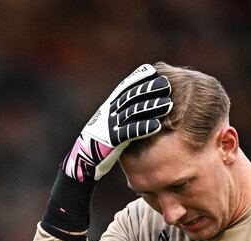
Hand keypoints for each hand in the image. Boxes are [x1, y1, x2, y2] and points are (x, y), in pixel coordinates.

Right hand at [63, 64, 171, 182]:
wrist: (82, 158)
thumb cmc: (101, 140)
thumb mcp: (111, 122)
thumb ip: (124, 112)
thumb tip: (142, 102)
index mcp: (110, 106)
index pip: (125, 87)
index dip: (138, 78)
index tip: (154, 71)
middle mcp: (109, 112)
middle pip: (131, 97)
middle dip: (149, 90)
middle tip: (167, 84)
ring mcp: (110, 125)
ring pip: (132, 112)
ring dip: (151, 107)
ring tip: (168, 104)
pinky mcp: (111, 141)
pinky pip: (129, 132)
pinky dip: (143, 128)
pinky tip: (157, 126)